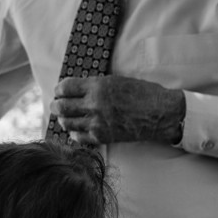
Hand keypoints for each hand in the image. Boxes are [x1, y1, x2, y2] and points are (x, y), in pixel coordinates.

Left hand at [48, 75, 184, 145]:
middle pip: (62, 106)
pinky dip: (74, 133)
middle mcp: (94, 104)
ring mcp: (97, 122)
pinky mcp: (102, 137)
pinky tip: (77, 130)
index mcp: (98, 86)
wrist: (161, 113)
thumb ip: (95, 85)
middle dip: (56, 105)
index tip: (59, 91)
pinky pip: (79, 137)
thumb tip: (77, 89)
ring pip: (67, 123)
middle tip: (56, 106)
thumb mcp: (117, 81)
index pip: (65, 87)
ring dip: (63, 120)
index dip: (59, 89)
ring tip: (65, 118)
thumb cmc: (143, 94)